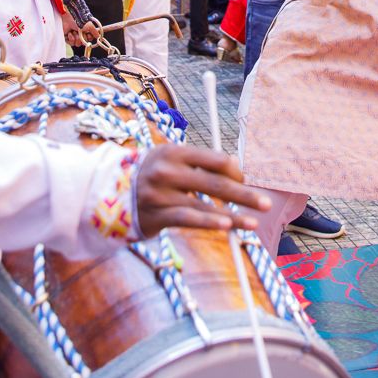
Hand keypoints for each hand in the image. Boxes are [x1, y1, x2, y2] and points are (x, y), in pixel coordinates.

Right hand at [134, 145, 271, 235]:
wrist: (111, 194)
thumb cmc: (152, 175)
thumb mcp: (172, 160)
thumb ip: (200, 164)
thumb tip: (236, 168)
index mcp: (175, 151)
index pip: (215, 159)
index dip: (236, 171)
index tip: (247, 182)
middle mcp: (167, 170)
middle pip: (215, 183)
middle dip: (244, 194)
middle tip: (266, 204)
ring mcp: (160, 193)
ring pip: (205, 205)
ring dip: (233, 215)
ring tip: (253, 223)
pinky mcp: (157, 215)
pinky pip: (189, 219)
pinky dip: (210, 223)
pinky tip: (227, 226)